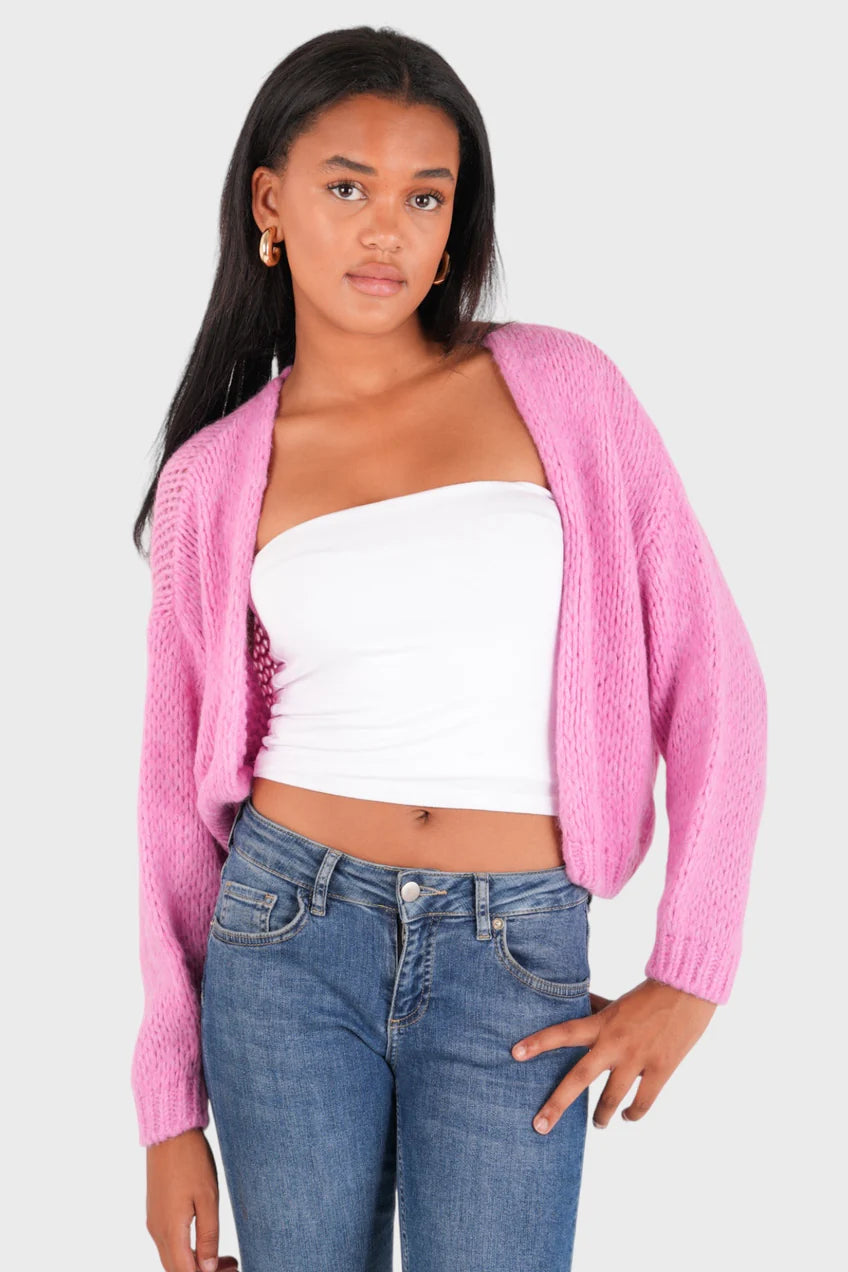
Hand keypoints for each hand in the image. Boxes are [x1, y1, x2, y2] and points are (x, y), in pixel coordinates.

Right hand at [146, 1128, 239, 1271]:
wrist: (170, 1133)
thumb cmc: (191, 1161)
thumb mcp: (208, 1198)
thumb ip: (208, 1236)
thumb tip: (208, 1268)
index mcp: (170, 1231)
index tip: (232, 1267)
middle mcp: (158, 1232)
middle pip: (177, 1270)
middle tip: (231, 1264)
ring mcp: (154, 1222)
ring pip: (172, 1259)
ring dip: (196, 1264)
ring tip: (225, 1257)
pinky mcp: (156, 1213)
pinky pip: (169, 1244)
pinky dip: (187, 1251)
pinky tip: (205, 1241)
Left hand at [511, 977, 716, 1132]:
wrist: (688, 992)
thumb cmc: (649, 994)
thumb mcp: (616, 1001)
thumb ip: (595, 1010)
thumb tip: (576, 1007)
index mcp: (602, 1024)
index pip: (563, 1033)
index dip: (538, 1042)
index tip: (515, 1053)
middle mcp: (615, 1044)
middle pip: (579, 1079)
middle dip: (556, 1105)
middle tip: (539, 1126)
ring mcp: (638, 1059)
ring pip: (611, 1099)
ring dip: (601, 1117)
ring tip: (598, 1125)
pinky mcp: (661, 1070)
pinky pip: (643, 1102)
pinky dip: (633, 1114)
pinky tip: (628, 1117)